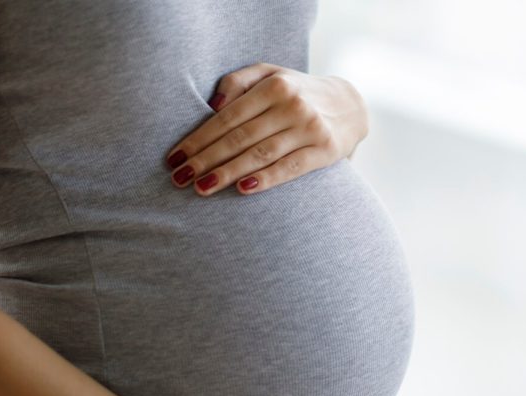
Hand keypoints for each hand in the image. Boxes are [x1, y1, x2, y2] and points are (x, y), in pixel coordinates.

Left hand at [164, 63, 368, 194]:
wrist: (350, 106)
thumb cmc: (297, 92)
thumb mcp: (271, 74)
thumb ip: (238, 82)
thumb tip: (211, 105)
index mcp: (275, 86)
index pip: (228, 117)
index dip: (198, 138)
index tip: (174, 157)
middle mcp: (293, 105)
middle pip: (240, 137)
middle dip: (206, 159)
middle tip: (179, 178)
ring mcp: (310, 128)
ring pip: (261, 154)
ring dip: (227, 173)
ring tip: (201, 188)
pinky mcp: (325, 151)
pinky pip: (290, 168)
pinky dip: (266, 179)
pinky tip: (243, 189)